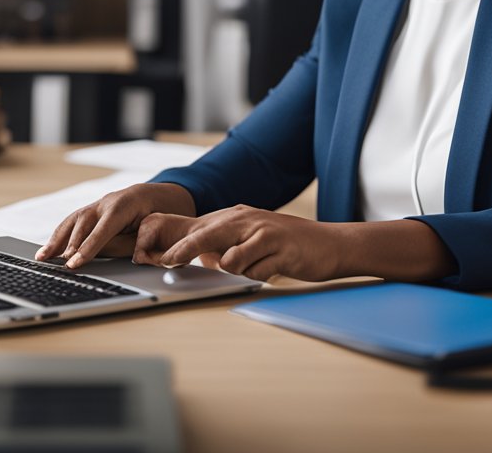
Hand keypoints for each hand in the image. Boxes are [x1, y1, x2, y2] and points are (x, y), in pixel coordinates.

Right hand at [36, 182, 195, 268]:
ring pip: (73, 220)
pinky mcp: (92, 209)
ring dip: (56, 240)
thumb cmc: (159, 214)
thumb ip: (128, 243)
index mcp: (124, 204)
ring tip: (42, 258)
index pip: (102, 229)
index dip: (87, 248)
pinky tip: (48, 249)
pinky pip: (72, 221)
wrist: (159, 195)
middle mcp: (107, 201)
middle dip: (70, 245)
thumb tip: (102, 257)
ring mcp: (97, 203)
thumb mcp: (151, 230)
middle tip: (58, 266)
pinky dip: (59, 235)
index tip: (74, 264)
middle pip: (83, 223)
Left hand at [133, 205, 343, 282]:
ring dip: (239, 269)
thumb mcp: (256, 238)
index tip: (159, 257)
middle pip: (206, 234)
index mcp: (238, 216)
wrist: (332, 244)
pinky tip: (276, 266)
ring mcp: (263, 232)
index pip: (200, 227)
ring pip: (230, 257)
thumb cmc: (290, 245)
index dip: (177, 242)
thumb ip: (229, 245)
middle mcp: (248, 219)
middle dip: (183, 249)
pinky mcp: (279, 247)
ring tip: (261, 263)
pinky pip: (255, 270)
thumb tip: (202, 257)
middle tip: (166, 262)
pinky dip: (260, 275)